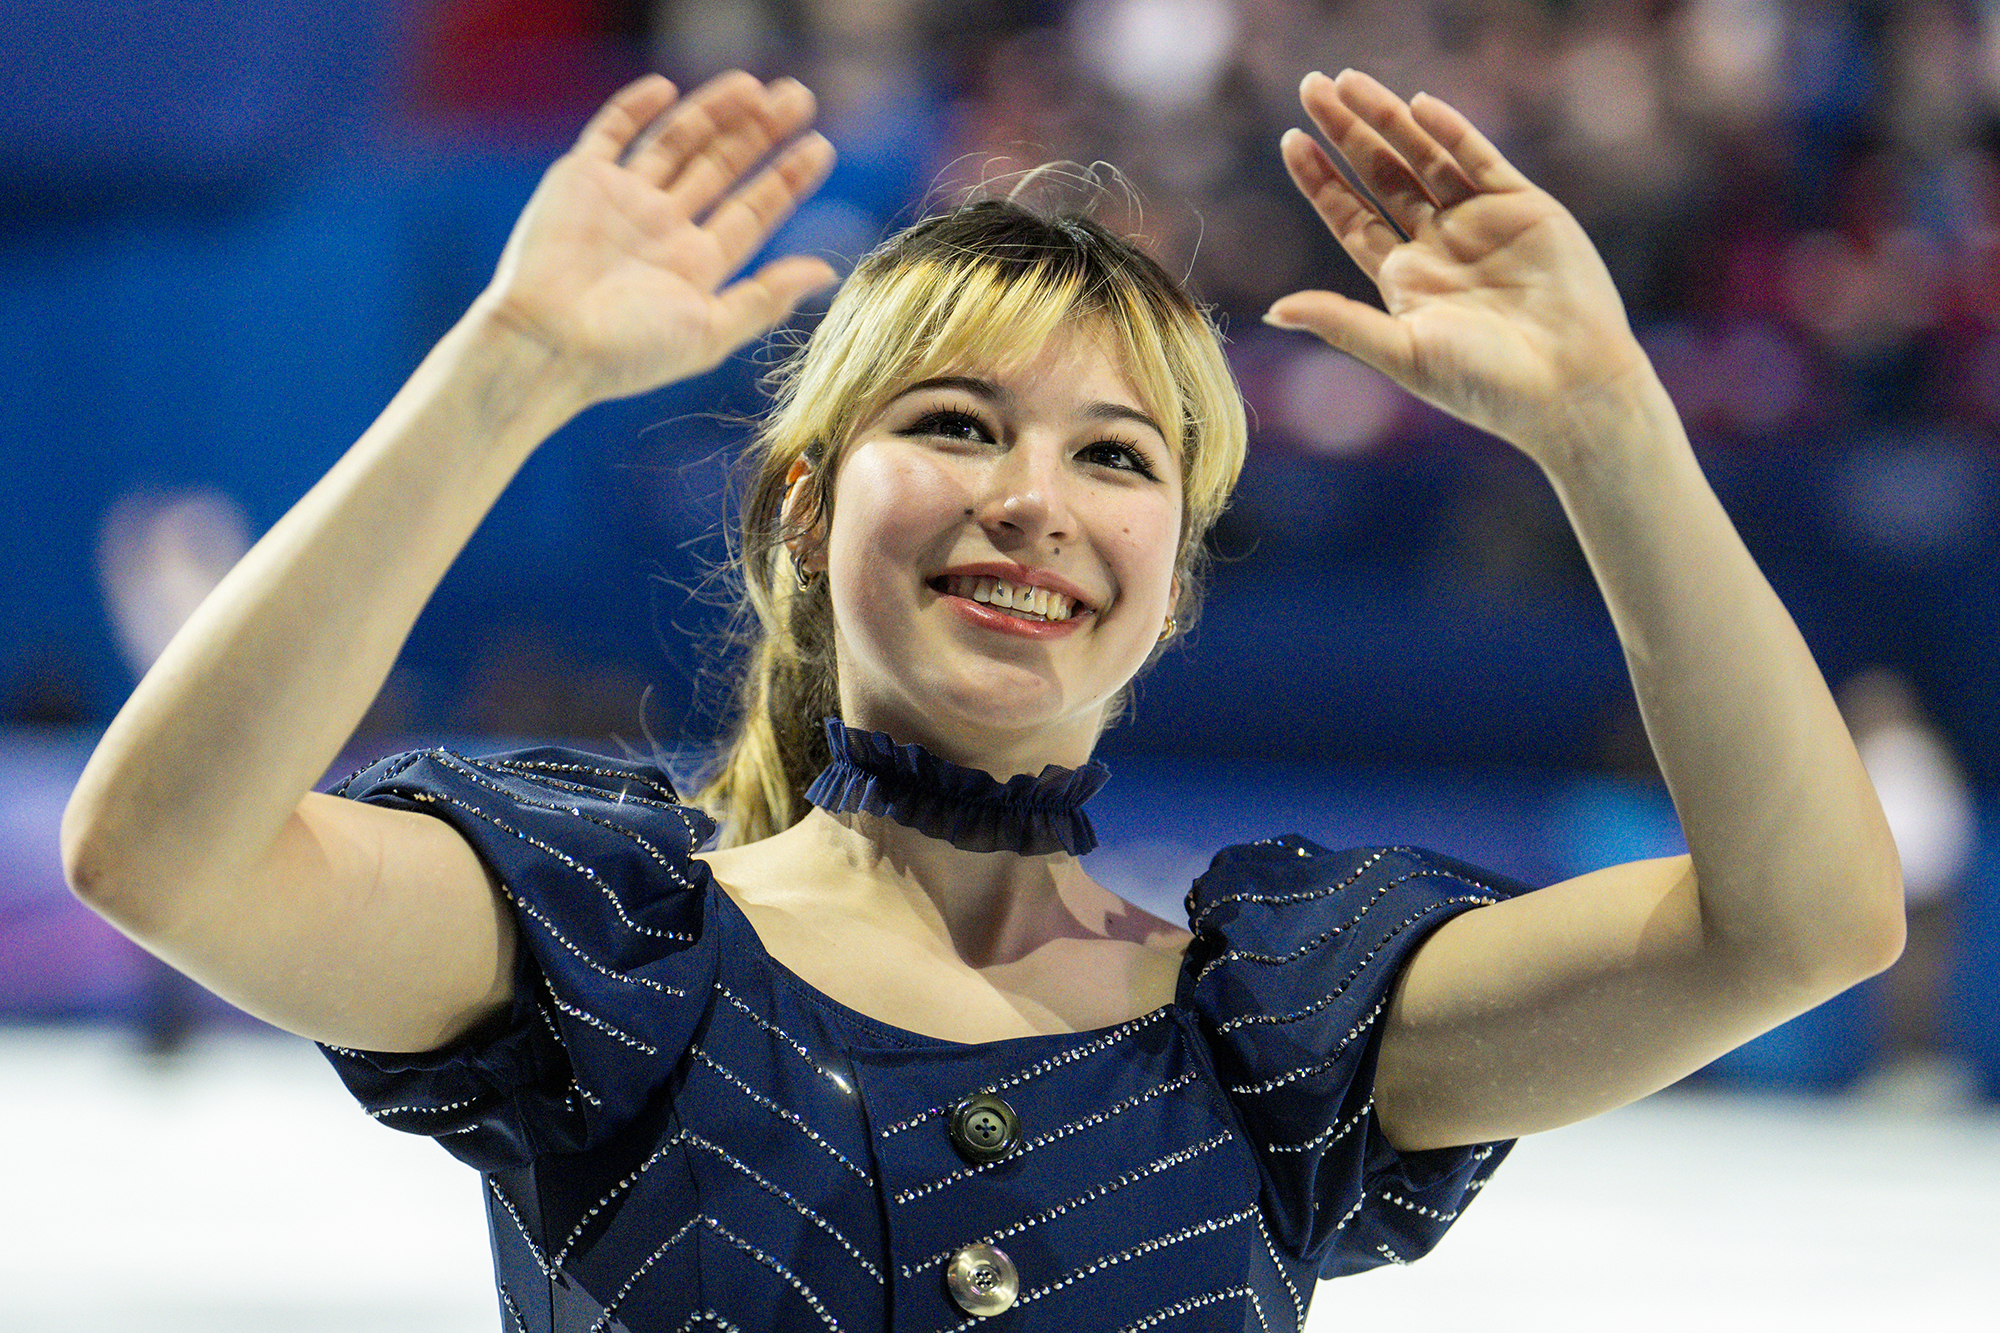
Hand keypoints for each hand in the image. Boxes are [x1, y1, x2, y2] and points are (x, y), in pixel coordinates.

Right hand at [475, 72, 837, 405]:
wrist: (546, 342)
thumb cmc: (628, 352)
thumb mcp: (711, 331)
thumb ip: (766, 298)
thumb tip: (827, 272)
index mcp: (696, 264)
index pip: (753, 210)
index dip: (788, 179)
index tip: (821, 148)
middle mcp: (663, 227)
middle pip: (722, 167)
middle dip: (761, 133)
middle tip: (800, 98)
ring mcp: (623, 200)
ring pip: (678, 142)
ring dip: (715, 112)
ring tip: (755, 86)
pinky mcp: (580, 179)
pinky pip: (612, 132)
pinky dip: (636, 108)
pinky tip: (668, 88)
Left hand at [1268, 70, 1654, 462]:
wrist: (1569, 387)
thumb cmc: (1484, 385)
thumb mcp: (1403, 353)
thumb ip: (1340, 323)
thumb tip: (1272, 312)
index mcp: (1404, 281)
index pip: (1350, 217)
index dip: (1320, 180)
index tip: (1289, 140)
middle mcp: (1437, 245)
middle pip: (1381, 175)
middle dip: (1346, 132)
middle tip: (1310, 86)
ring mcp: (1480, 222)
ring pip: (1424, 158)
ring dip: (1388, 119)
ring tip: (1349, 81)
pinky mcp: (1524, 207)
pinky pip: (1479, 160)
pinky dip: (1451, 131)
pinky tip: (1418, 105)